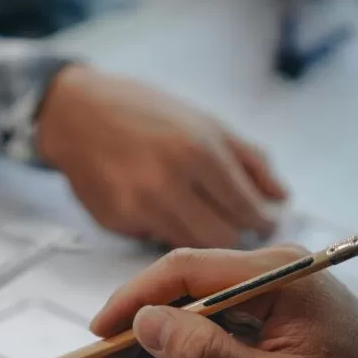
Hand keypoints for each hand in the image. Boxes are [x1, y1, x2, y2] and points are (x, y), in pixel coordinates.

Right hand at [36, 66, 287, 247]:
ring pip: (192, 246)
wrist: (76, 114)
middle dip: (235, 234)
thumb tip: (282, 197)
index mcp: (199, 150)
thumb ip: (248, 160)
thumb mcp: (204, 122)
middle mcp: (171, 181)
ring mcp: (141, 205)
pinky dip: (168, 230)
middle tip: (236, 226)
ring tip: (201, 218)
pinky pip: (157, 240)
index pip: (248, 208)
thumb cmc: (143, 112)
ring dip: (202, 237)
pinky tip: (163, 210)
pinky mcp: (118, 222)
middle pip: (224, 237)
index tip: (264, 221)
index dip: (262, 220)